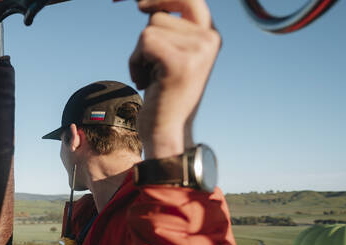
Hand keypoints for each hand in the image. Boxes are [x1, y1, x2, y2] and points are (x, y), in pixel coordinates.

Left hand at [129, 0, 220, 158]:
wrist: (166, 130)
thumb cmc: (164, 94)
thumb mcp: (172, 56)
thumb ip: (170, 29)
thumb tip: (147, 2)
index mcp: (210, 36)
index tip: (141, 5)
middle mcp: (210, 40)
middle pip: (160, 15)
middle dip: (145, 38)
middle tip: (147, 62)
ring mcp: (198, 51)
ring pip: (149, 30)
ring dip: (139, 54)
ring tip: (151, 76)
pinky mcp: (180, 62)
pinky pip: (144, 43)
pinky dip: (135, 62)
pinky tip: (145, 81)